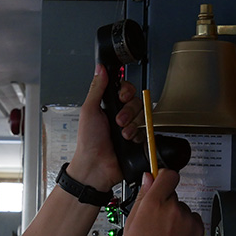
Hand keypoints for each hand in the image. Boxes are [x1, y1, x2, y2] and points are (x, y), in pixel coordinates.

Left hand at [67, 64, 143, 190]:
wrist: (96, 166)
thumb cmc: (88, 142)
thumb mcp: (89, 110)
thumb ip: (97, 88)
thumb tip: (100, 69)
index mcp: (108, 106)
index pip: (125, 89)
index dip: (126, 91)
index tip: (121, 97)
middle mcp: (120, 115)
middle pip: (137, 101)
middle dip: (128, 110)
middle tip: (118, 120)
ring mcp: (130, 127)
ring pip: (143, 115)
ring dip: (132, 123)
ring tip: (121, 133)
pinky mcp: (138, 139)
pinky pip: (147, 130)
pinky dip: (138, 134)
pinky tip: (128, 140)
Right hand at [121, 170, 203, 235]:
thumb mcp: (131, 223)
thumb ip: (142, 197)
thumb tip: (148, 179)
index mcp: (153, 203)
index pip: (168, 175)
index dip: (164, 178)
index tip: (161, 182)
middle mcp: (173, 208)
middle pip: (173, 194)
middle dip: (166, 203)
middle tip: (156, 223)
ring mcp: (187, 220)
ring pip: (182, 210)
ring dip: (176, 218)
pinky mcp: (198, 231)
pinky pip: (192, 221)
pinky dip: (185, 228)